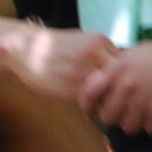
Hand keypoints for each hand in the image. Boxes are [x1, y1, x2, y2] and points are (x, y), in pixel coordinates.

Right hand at [9, 25, 124, 104]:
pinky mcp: (69, 87)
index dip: (125, 77)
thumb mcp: (83, 41)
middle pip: (121, 77)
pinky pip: (91, 101)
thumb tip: (124, 67)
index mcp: (99, 41)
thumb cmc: (56, 48)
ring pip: (108, 91)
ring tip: (104, 107)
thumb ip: (102, 52)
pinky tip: (89, 110)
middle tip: (117, 101)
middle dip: (121, 90)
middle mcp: (93, 54)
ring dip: (109, 102)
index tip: (121, 86)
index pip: (126, 62)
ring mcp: (82, 70)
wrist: (26, 49)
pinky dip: (94, 108)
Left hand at [80, 34, 151, 134]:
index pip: (89, 94)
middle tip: (130, 111)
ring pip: (128, 127)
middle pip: (109, 118)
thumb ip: (117, 69)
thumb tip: (100, 83)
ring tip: (150, 110)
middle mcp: (127, 85)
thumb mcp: (137, 54)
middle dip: (118, 117)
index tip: (91, 114)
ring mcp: (143, 100)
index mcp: (118, 68)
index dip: (87, 107)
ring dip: (138, 123)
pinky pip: (150, 130)